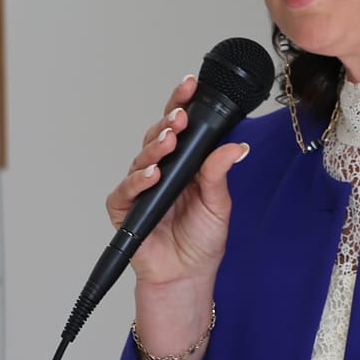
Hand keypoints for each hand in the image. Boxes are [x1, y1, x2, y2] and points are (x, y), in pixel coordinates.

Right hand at [104, 75, 248, 289]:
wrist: (185, 275)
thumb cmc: (201, 240)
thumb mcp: (218, 203)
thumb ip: (219, 173)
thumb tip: (236, 147)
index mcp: (184, 162)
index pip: (181, 126)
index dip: (183, 103)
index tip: (191, 84)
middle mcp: (160, 169)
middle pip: (158, 135)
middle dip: (169, 120)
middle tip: (181, 115)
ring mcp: (139, 187)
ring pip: (142, 157)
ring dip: (155, 148)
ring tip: (169, 141)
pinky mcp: (123, 208)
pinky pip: (127, 189)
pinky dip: (138, 180)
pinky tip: (151, 174)